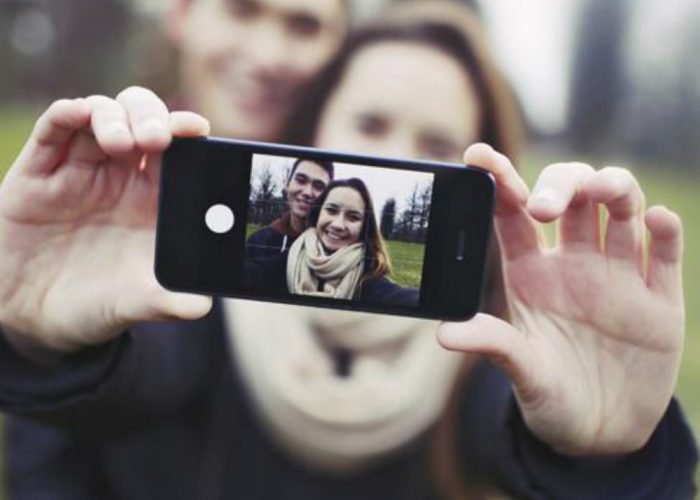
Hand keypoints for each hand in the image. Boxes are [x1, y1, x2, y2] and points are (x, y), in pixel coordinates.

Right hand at [0, 87, 212, 354]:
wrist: (37, 320)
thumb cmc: (99, 305)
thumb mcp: (137, 304)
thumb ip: (170, 301)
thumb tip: (202, 306)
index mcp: (154, 199)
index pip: (177, 150)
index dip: (186, 132)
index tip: (197, 128)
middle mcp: (120, 177)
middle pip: (140, 119)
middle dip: (150, 116)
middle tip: (157, 138)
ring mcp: (78, 172)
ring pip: (98, 116)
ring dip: (113, 117)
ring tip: (121, 143)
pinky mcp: (37, 176)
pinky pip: (50, 133)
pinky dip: (64, 115)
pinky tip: (76, 113)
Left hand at [438, 144, 683, 455]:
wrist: (599, 433)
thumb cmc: (548, 394)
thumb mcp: (519, 370)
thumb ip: (491, 344)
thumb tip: (444, 334)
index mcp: (530, 272)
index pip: (512, 212)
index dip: (499, 180)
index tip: (478, 154)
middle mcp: (573, 263)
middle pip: (571, 197)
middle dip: (561, 185)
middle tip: (546, 206)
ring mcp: (619, 276)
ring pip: (621, 210)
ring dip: (615, 188)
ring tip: (606, 189)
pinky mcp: (660, 300)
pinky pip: (665, 253)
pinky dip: (664, 231)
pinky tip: (656, 220)